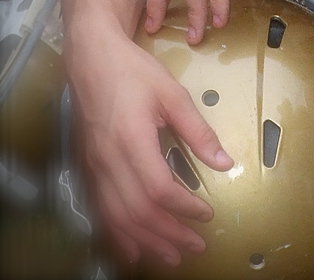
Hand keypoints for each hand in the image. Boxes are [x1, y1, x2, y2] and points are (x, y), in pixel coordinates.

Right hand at [68, 24, 233, 267]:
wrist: (91, 58)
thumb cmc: (133, 72)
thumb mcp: (172, 94)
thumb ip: (198, 131)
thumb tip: (225, 162)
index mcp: (131, 140)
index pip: (159, 189)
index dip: (184, 208)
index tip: (208, 213)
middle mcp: (108, 160)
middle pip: (138, 212)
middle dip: (169, 234)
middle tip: (195, 247)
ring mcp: (94, 167)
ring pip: (117, 218)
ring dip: (146, 241)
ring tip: (171, 256)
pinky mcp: (88, 168)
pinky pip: (101, 211)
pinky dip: (118, 234)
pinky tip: (132, 248)